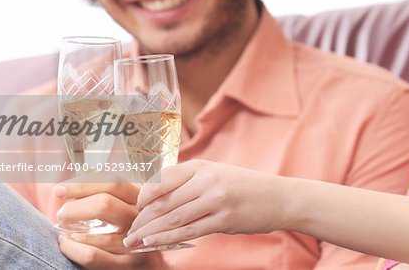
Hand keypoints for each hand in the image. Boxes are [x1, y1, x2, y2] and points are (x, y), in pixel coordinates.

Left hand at [54, 181, 166, 268]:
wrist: (150, 259)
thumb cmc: (128, 225)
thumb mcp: (126, 202)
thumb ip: (106, 192)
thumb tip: (67, 188)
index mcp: (140, 195)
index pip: (113, 183)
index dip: (83, 185)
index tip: (59, 190)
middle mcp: (142, 215)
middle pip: (104, 203)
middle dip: (74, 208)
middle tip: (62, 214)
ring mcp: (137, 240)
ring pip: (95, 232)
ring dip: (70, 232)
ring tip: (64, 232)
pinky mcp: (130, 262)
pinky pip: (92, 255)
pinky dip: (72, 249)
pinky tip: (67, 244)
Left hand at [123, 159, 287, 248]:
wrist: (279, 197)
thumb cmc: (244, 186)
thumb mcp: (216, 174)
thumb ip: (190, 182)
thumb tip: (159, 198)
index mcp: (200, 165)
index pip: (162, 178)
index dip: (144, 195)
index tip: (135, 209)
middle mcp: (206, 179)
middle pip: (164, 200)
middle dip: (142, 218)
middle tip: (128, 231)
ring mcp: (215, 198)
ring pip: (173, 217)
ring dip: (150, 232)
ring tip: (134, 241)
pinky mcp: (224, 219)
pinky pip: (190, 230)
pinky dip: (169, 238)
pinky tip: (155, 243)